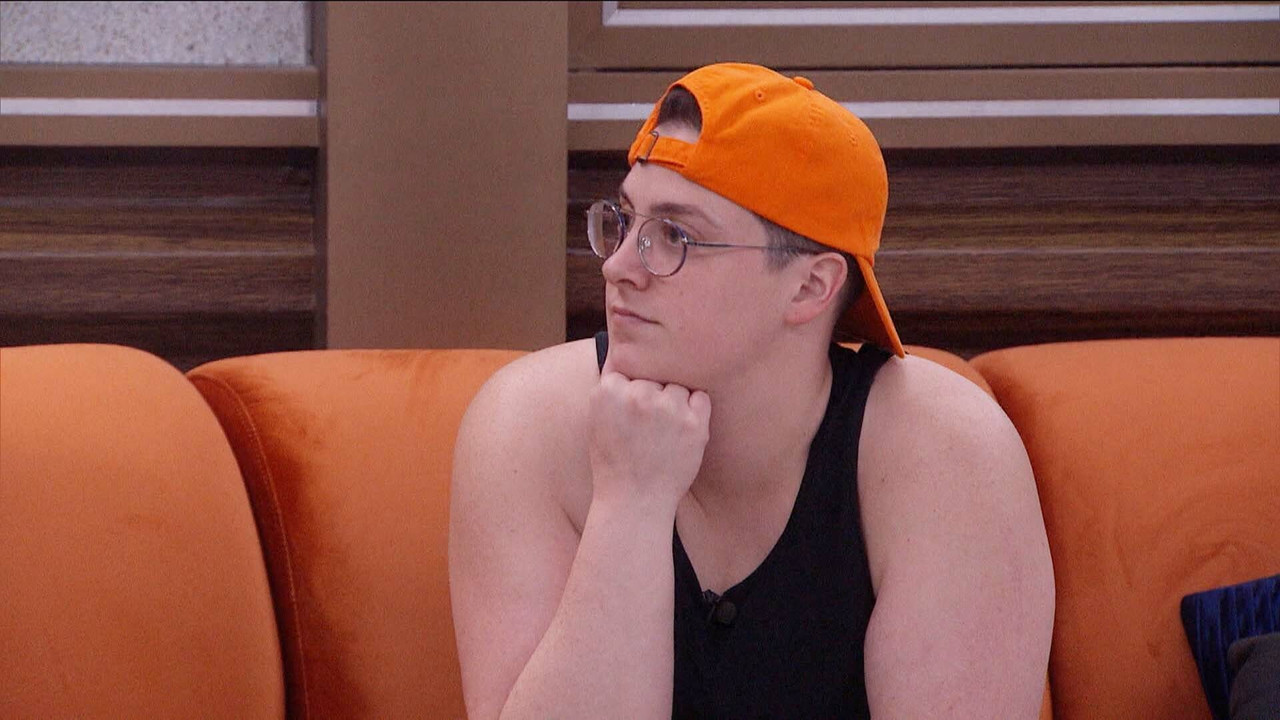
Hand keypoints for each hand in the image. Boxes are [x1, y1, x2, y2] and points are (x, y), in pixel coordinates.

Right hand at [588, 368, 711, 517]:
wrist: (634, 500)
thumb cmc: (614, 459)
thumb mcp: (597, 417)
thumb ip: (610, 382)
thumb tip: (621, 342)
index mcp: (608, 391)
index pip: (630, 366)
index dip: (633, 386)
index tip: (632, 409)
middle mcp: (638, 396)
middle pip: (656, 375)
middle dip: (654, 393)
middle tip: (648, 425)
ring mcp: (668, 409)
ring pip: (679, 385)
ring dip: (675, 401)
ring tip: (664, 431)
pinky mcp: (695, 424)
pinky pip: (701, 398)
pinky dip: (696, 410)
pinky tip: (681, 431)